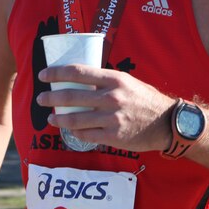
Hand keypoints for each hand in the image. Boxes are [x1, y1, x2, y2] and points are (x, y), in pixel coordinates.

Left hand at [36, 64, 174, 151]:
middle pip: (71, 97)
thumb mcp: (127, 81)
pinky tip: (69, 130)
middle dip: (50, 98)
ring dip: (58, 119)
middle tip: (41, 99)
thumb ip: (105, 81)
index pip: (78, 72)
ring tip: (50, 118)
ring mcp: (112, 118)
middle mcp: (112, 98)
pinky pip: (86, 135)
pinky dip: (74, 132)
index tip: (43, 75)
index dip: (56, 73)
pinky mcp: (113, 136)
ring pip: (74, 119)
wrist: (167, 123)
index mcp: (114, 79)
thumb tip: (79, 78)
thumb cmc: (144, 99)